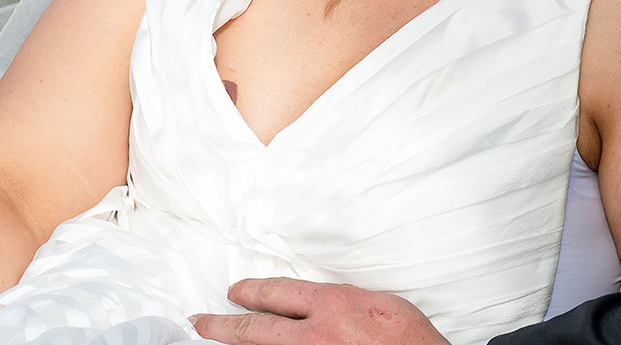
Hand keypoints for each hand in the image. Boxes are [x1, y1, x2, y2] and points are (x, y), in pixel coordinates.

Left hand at [191, 277, 449, 344]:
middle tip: (200, 320)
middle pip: (254, 328)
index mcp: (333, 306)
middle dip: (222, 324)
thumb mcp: (380, 303)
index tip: (236, 290)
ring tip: (213, 339)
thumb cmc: (411, 339)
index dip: (251, 290)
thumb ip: (345, 301)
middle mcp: (314, 336)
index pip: (278, 293)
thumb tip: (320, 302)